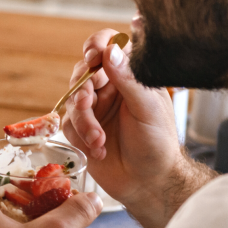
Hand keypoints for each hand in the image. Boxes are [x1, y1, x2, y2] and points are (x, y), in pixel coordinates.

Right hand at [61, 29, 183, 218]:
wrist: (148, 182)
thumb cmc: (157, 144)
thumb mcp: (148, 109)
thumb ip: (129, 79)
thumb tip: (111, 50)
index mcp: (129, 75)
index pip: (108, 46)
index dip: (96, 45)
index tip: (94, 56)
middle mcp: (109, 88)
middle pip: (83, 73)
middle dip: (83, 89)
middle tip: (89, 102)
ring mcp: (94, 109)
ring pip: (73, 101)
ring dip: (84, 120)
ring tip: (99, 139)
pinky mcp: (81, 131)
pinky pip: (69, 126)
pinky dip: (82, 138)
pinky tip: (100, 150)